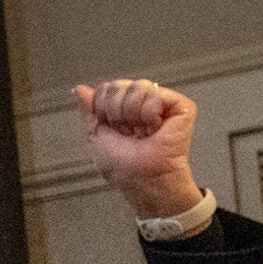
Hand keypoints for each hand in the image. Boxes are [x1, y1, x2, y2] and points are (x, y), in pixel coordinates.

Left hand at [74, 78, 200, 217]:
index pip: (106, 89)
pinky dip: (148, 113)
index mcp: (122, 110)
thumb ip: (88, 110)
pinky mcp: (180, 106)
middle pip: (119, 84)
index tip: (110, 127)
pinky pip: (155, 93)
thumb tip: (82, 89)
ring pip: (138, 85)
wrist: (144, 179)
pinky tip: (154, 127)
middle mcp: (141, 104)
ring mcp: (161, 103)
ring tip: (141, 130)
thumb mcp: (95, 137)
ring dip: (131, 112)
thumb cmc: (123, 167)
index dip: (102, 107)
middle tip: (126, 130)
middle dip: (115, 109)